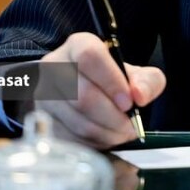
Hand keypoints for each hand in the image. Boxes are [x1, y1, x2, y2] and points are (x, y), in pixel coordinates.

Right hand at [37, 32, 165, 147]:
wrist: (80, 90)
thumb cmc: (109, 79)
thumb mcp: (133, 73)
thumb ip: (147, 80)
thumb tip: (139, 96)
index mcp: (78, 45)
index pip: (89, 57)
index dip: (111, 81)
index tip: (129, 102)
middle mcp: (54, 67)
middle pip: (83, 96)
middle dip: (113, 117)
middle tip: (130, 125)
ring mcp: (43, 96)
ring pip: (77, 121)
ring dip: (106, 133)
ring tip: (121, 133)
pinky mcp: (41, 122)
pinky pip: (69, 140)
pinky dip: (93, 144)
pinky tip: (104, 137)